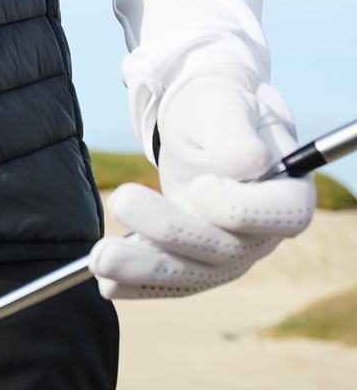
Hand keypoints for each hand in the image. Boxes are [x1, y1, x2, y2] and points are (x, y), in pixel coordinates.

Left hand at [89, 72, 315, 298]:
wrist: (199, 122)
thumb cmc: (218, 107)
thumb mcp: (224, 105)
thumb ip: (235, 134)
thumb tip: (247, 162)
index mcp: (289, 192)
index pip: (281, 215)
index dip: (239, 209)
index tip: (198, 186)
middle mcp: (265, 233)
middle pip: (226, 250)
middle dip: (170, 233)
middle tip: (120, 202)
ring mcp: (231, 254)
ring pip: (192, 273)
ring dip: (143, 269)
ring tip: (99, 260)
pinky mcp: (196, 262)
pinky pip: (170, 280)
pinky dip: (137, 283)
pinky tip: (106, 284)